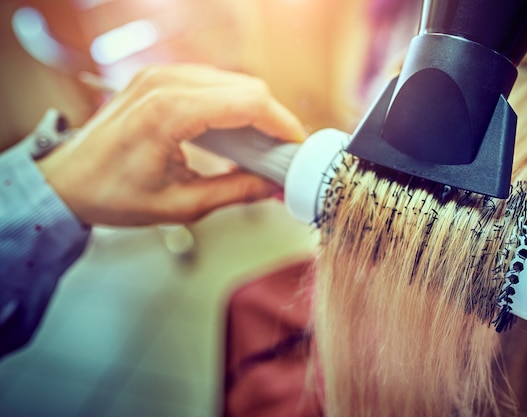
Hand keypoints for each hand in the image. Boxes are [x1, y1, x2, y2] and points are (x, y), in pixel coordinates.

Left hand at [37, 64, 306, 225]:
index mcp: (169, 113)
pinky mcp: (158, 78)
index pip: (248, 102)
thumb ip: (236, 193)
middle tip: (282, 153)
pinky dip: (232, 104)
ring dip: (254, 110)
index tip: (297, 148)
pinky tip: (235, 132)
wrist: (67, 182)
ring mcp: (160, 75)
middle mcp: (165, 83)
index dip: (282, 124)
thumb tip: (275, 187)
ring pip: (232, 81)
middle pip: (245, 86)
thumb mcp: (182, 204)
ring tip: (262, 147)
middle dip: (273, 119)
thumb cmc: (114, 196)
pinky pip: (212, 81)